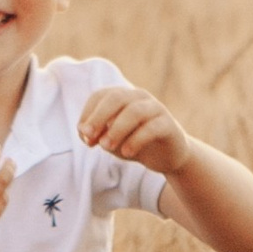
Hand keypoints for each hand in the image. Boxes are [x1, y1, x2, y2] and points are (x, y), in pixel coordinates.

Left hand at [78, 85, 193, 173]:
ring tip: (106, 147)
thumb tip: (85, 132)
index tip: (84, 135)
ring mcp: (155, 109)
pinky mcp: (168, 125)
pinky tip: (126, 153)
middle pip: (116, 97)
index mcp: (122, 97)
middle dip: (99, 117)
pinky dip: (136, 140)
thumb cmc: (133, 143)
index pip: (100, 95)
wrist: (166, 156)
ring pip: (134, 111)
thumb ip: (97, 135)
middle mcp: (139, 97)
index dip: (88, 114)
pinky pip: (152, 128)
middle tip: (89, 137)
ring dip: (116, 129)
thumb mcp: (110, 140)